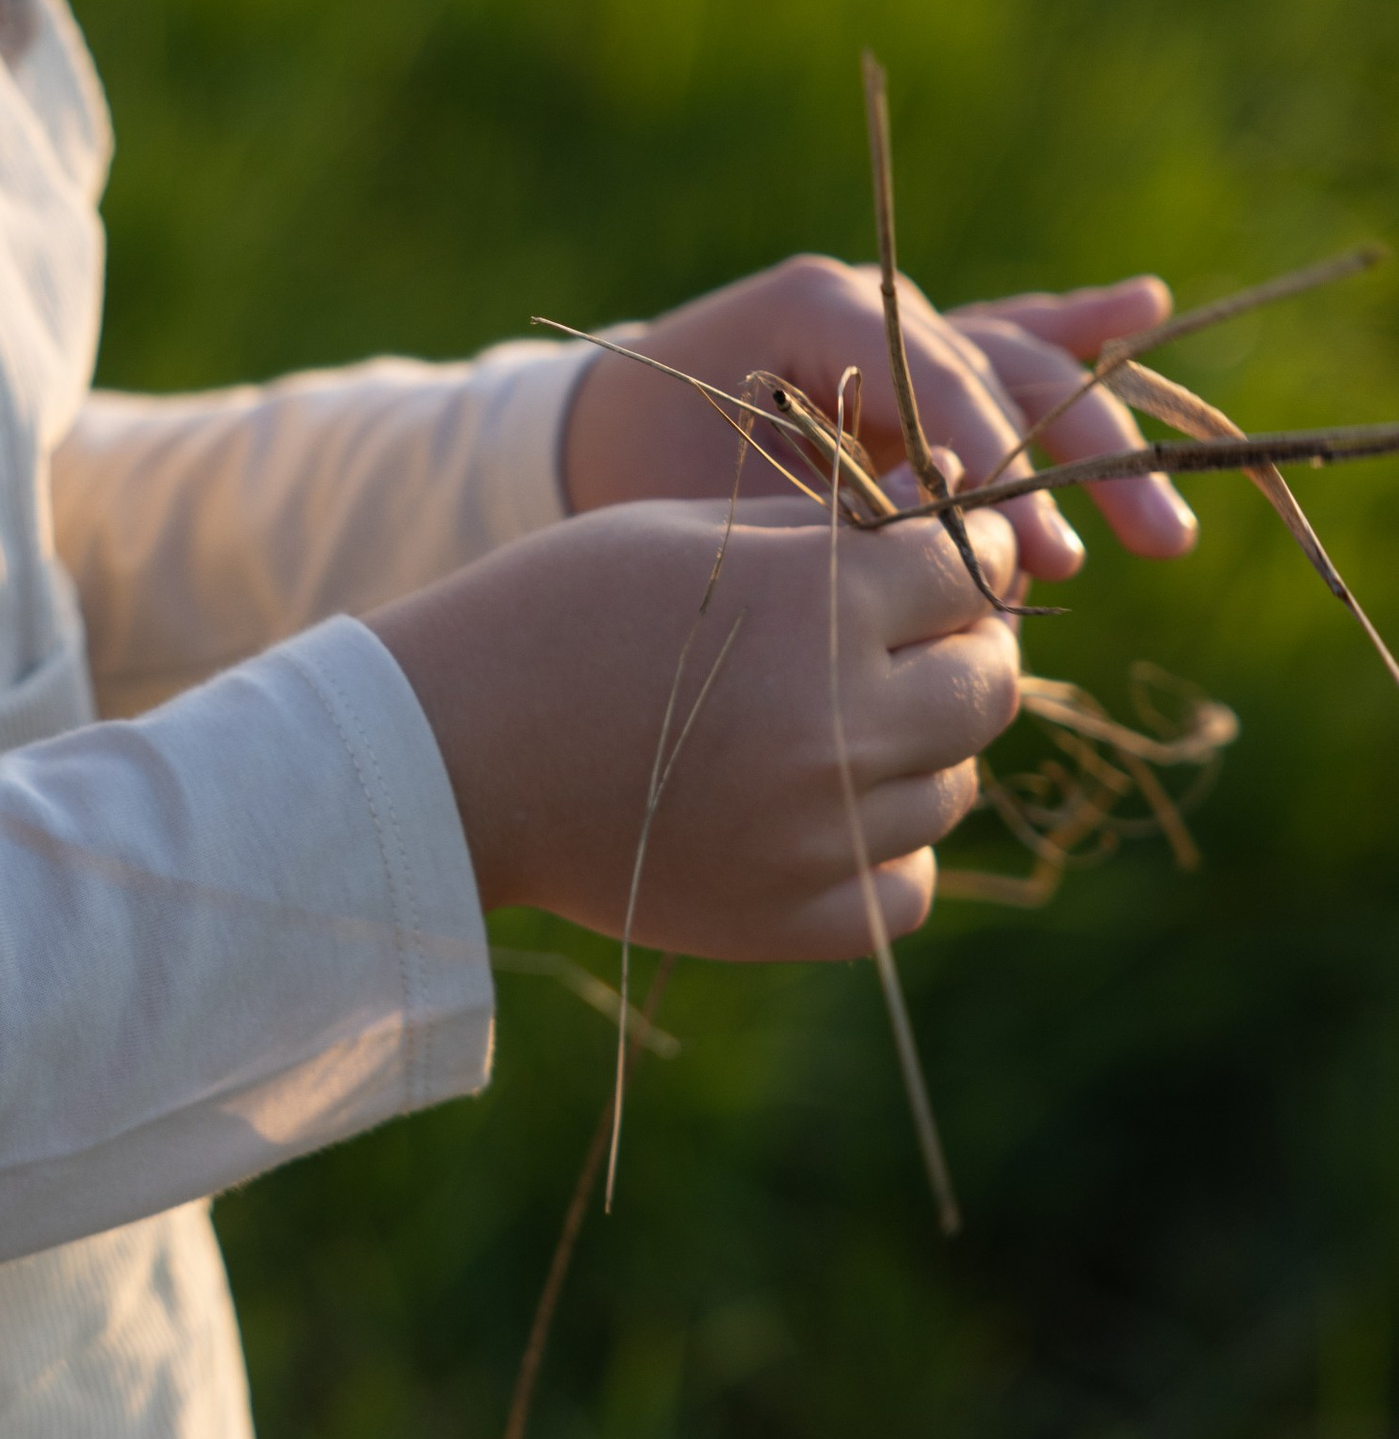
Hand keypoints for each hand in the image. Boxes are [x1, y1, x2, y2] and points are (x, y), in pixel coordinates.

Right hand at [373, 493, 1021, 958]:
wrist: (449, 752)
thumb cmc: (561, 612)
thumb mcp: (693, 533)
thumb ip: (833, 532)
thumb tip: (953, 520)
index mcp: (813, 604)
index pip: (970, 567)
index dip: (969, 548)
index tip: (945, 552)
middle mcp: (836, 722)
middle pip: (989, 684)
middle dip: (965, 645)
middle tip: (911, 636)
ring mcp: (819, 833)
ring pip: (953, 786)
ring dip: (918, 748)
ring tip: (833, 720)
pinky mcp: (791, 919)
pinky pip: (908, 886)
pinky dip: (886, 849)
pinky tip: (823, 810)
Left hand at [560, 254, 1199, 582]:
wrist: (598, 431)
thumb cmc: (639, 471)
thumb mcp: (717, 506)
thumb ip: (830, 523)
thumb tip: (959, 565)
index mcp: (816, 307)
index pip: (934, 380)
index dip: (995, 464)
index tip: (1041, 546)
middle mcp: (872, 300)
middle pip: (1003, 370)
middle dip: (1080, 460)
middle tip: (1146, 544)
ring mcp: (901, 322)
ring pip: (1025, 366)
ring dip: (1102, 441)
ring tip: (1165, 533)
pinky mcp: (918, 359)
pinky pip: (1006, 343)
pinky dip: (1074, 328)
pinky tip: (1145, 303)